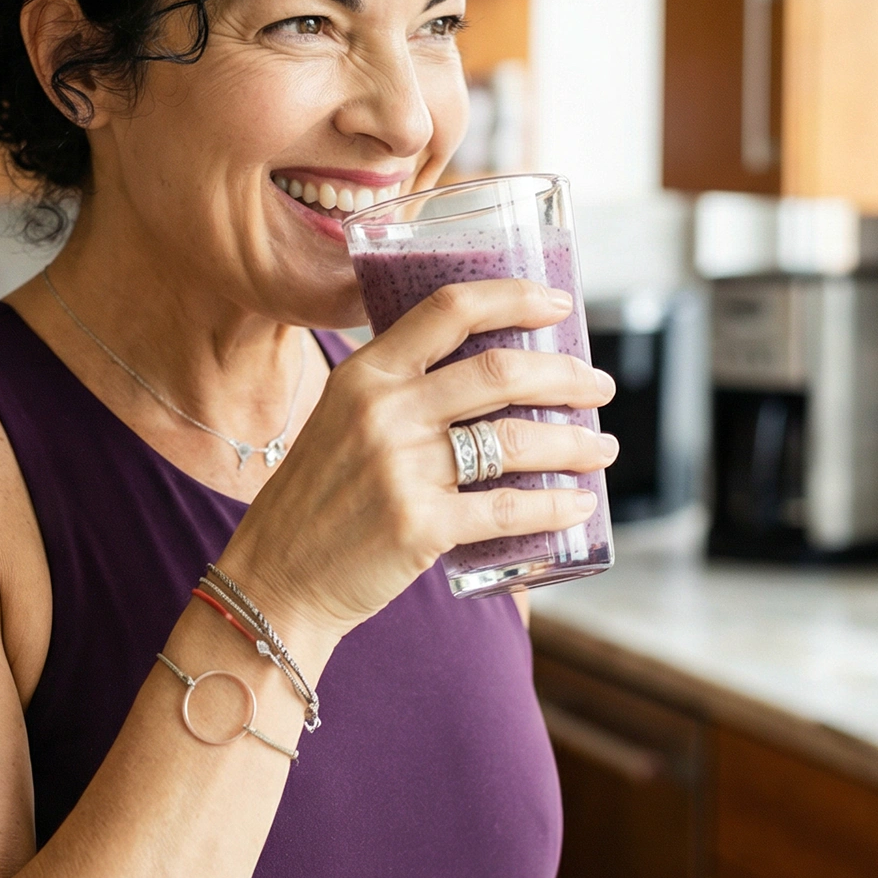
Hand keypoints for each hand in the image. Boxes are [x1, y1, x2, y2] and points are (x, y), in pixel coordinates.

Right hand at [218, 280, 617, 652]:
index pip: (449, 310)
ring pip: (516, 439)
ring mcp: (402, 468)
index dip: (513, 297)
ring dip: (575, 442)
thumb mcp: (340, 422)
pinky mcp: (420, 525)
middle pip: (499, 371)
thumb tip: (488, 378)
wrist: (276, 579)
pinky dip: (555, 506)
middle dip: (566, 374)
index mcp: (364, 374)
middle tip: (598, 386)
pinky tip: (578, 505)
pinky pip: (508, 508)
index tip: (558, 304)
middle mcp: (383, 411)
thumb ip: (398, 393)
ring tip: (600, 448)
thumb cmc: (318, 501)